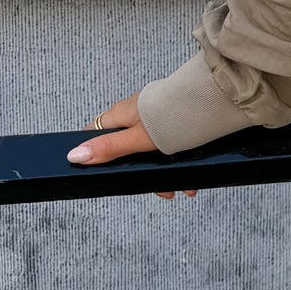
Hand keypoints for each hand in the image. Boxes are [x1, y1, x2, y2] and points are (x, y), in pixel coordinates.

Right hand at [68, 96, 198, 199]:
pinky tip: (189, 179)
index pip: (95, 133)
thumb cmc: (176, 116)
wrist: (216, 100)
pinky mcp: (176, 122)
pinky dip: (178, 163)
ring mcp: (157, 117)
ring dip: (163, 171)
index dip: (95, 153)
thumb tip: (74, 156)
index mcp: (121, 115)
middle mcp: (138, 114)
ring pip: (152, 151)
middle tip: (156, 189)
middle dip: (140, 171)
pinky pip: (171, 147)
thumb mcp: (138, 139)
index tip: (103, 172)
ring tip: (179, 187)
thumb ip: (108, 148)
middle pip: (127, 148)